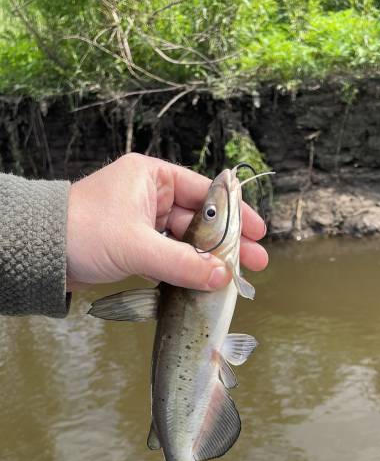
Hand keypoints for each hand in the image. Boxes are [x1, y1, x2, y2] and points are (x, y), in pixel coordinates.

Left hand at [66, 153, 267, 289]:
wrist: (40, 254)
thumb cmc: (82, 233)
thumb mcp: (137, 247)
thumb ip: (182, 264)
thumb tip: (222, 277)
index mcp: (150, 177)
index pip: (204, 191)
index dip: (234, 213)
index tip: (258, 231)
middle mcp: (149, 194)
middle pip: (199, 219)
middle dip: (227, 242)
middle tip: (257, 261)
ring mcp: (142, 222)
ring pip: (185, 241)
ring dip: (208, 260)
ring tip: (236, 279)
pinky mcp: (135, 245)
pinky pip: (170, 256)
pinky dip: (186, 269)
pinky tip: (205, 283)